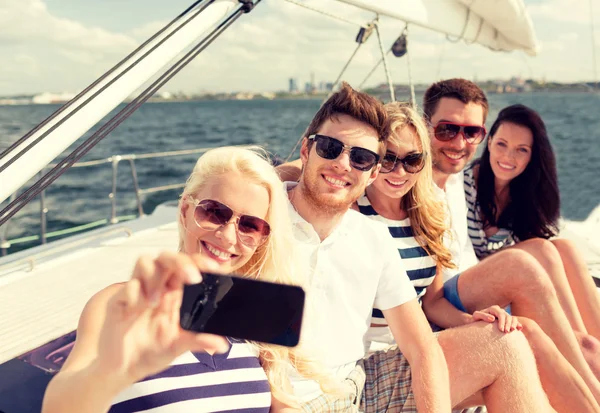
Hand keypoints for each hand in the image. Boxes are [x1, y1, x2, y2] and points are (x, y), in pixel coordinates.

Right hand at [96, 251, 229, 385]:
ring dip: (154, 276)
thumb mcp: (178, 347)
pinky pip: (127, 286)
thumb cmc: (152, 352)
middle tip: (192, 278)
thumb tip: (222, 345)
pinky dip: (134, 294)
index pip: (189, 266)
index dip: (201, 262)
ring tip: (156, 301)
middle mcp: (158, 287)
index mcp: (175, 293)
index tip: (214, 268)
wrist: (122, 370)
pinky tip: (136, 310)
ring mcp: (138, 291)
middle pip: (168, 257)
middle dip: (181, 262)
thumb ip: (198, 342)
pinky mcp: (120, 301)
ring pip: (145, 261)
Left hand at [472, 305, 521, 332]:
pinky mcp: (507, 320)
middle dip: (508, 324)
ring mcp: (504, 315)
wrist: (476, 322)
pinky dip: (518, 324)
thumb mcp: (476, 316)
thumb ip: (482, 316)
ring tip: (512, 331)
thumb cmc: (475, 319)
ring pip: (512, 318)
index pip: (500, 314)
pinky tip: (519, 329)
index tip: (501, 329)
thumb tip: (493, 318)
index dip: (502, 321)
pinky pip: (515, 321)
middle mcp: (500, 311)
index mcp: (493, 309)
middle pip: (507, 316)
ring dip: (514, 324)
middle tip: (506, 332)